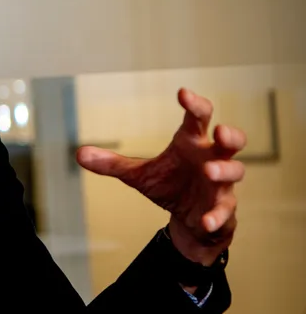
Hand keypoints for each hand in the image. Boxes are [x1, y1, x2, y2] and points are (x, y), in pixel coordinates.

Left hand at [76, 88, 245, 265]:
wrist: (189, 220)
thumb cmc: (170, 185)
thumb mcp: (138, 174)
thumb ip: (112, 164)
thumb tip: (78, 154)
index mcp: (191, 144)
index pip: (198, 119)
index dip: (194, 105)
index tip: (183, 94)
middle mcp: (210, 159)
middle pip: (231, 141)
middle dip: (230, 135)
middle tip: (219, 132)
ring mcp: (221, 184)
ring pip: (235, 171)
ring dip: (224, 170)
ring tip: (209, 172)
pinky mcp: (223, 208)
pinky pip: (225, 210)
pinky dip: (216, 215)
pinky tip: (205, 220)